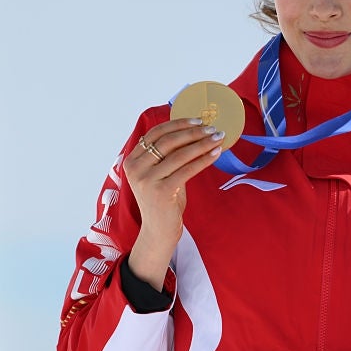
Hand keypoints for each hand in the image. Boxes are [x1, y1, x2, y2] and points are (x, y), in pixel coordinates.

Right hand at [123, 118, 224, 288]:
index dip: (177, 124)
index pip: (155, 133)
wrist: (158, 230)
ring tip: (218, 138)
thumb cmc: (164, 199)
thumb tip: (194, 130)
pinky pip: (187, 169)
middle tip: (212, 128)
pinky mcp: (161, 192)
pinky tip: (216, 153)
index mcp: (132, 160)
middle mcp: (135, 168)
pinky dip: (204, 159)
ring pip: (179, 154)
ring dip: (202, 144)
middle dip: (193, 132)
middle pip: (168, 141)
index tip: (197, 120)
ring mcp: (146, 180)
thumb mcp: (161, 173)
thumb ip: (168, 154)